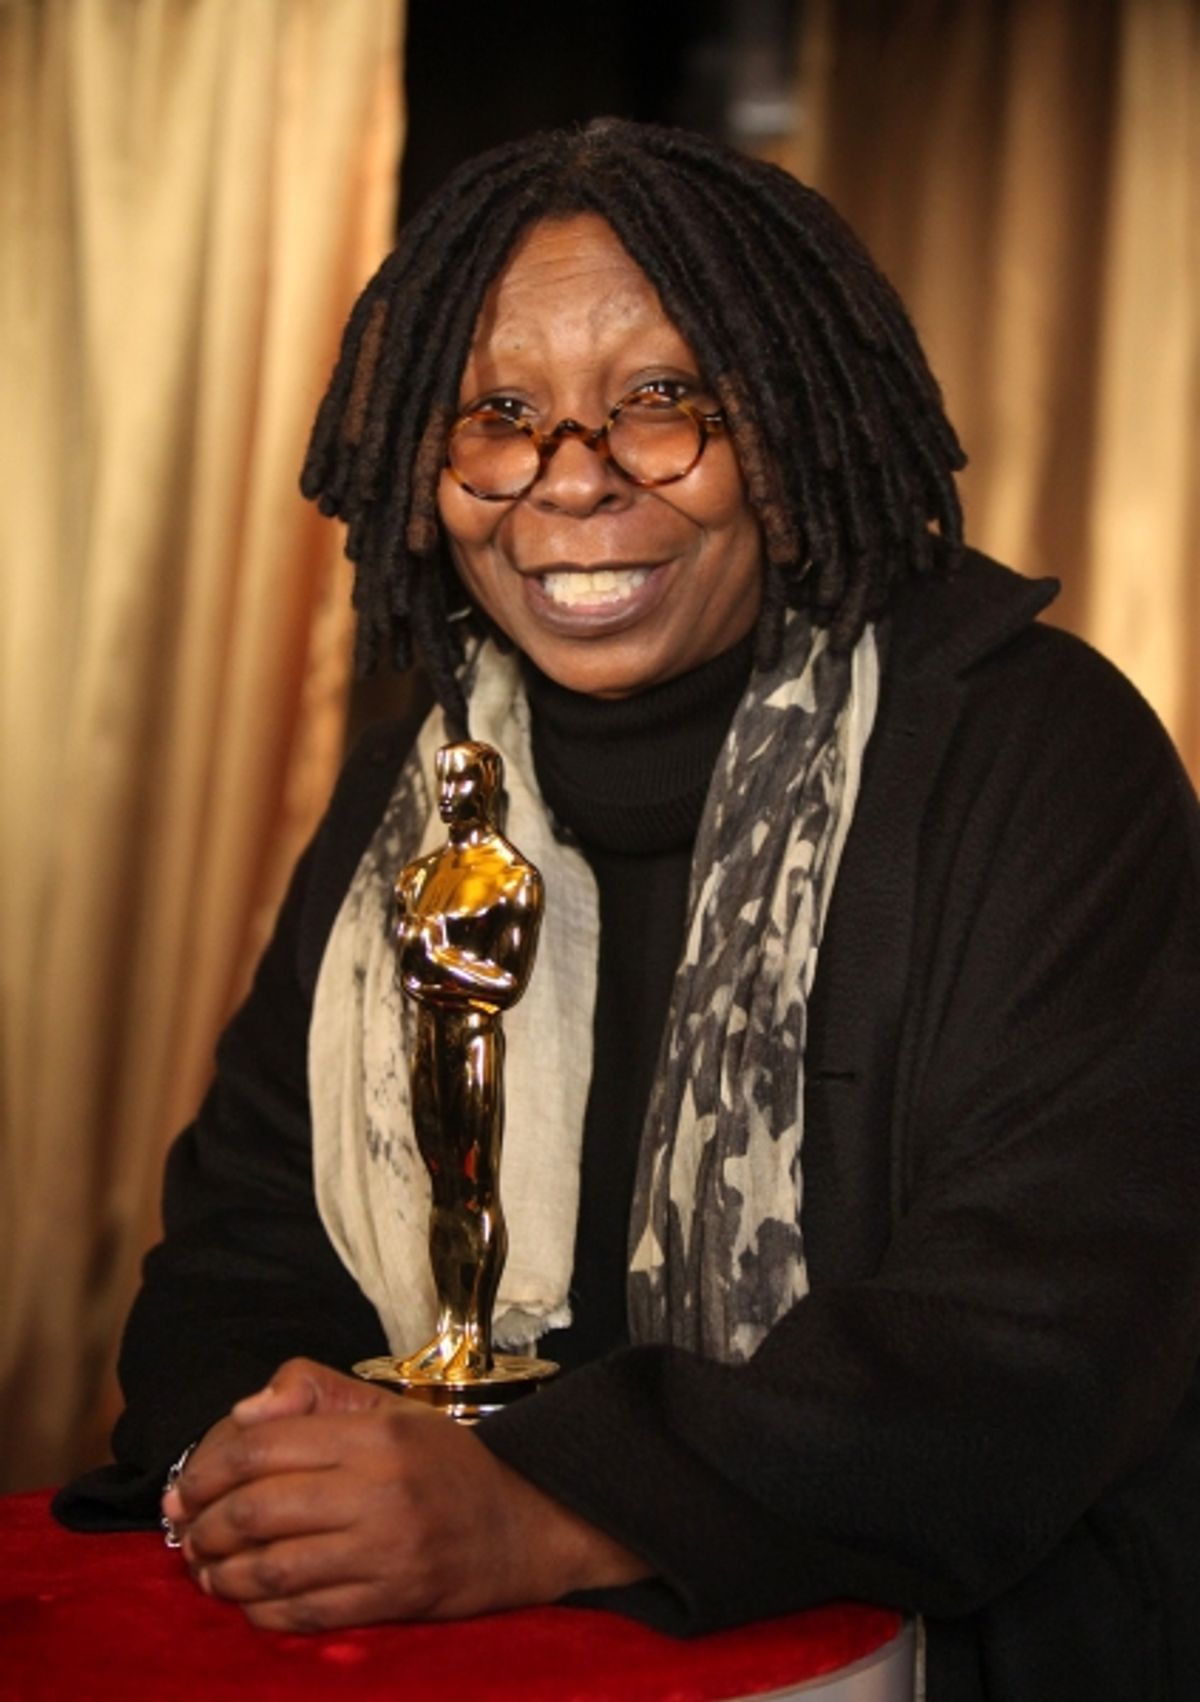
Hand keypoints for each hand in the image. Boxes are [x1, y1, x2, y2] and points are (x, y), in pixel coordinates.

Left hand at [161, 1358, 649, 1631]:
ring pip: (273, 1569)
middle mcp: (378, 1491)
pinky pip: (304, 1614)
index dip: (209, 1469)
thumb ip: (315, 1392)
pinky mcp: (392, 1601)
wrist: (525, 1523)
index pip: (264, 1447)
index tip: (185, 1486)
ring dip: (222, 1575)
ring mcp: (385, 1551)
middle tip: (184, 1532)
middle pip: (258, 1510)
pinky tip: (245, 1602)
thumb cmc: (444, 1462)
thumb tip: (243, 1413)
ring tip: (204, 1570)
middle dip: (204, 1526)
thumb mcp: (389, 1409)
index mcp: (373, 1434)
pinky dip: (260, 1613)